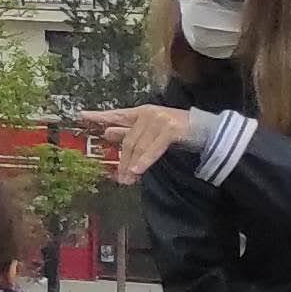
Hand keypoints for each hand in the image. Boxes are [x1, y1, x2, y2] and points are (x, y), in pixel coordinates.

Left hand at [80, 106, 201, 183]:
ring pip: (139, 146)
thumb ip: (130, 132)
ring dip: (132, 165)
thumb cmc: (178, 132)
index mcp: (141, 112)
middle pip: (128, 140)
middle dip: (123, 160)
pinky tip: (138, 170)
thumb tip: (107, 132)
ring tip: (128, 179)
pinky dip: (145, 160)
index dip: (99, 116)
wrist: (209, 130)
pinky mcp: (171, 129)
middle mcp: (147, 113)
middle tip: (120, 178)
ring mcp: (159, 120)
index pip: (116, 115)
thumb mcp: (150, 132)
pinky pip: (154, 148)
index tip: (81, 116)